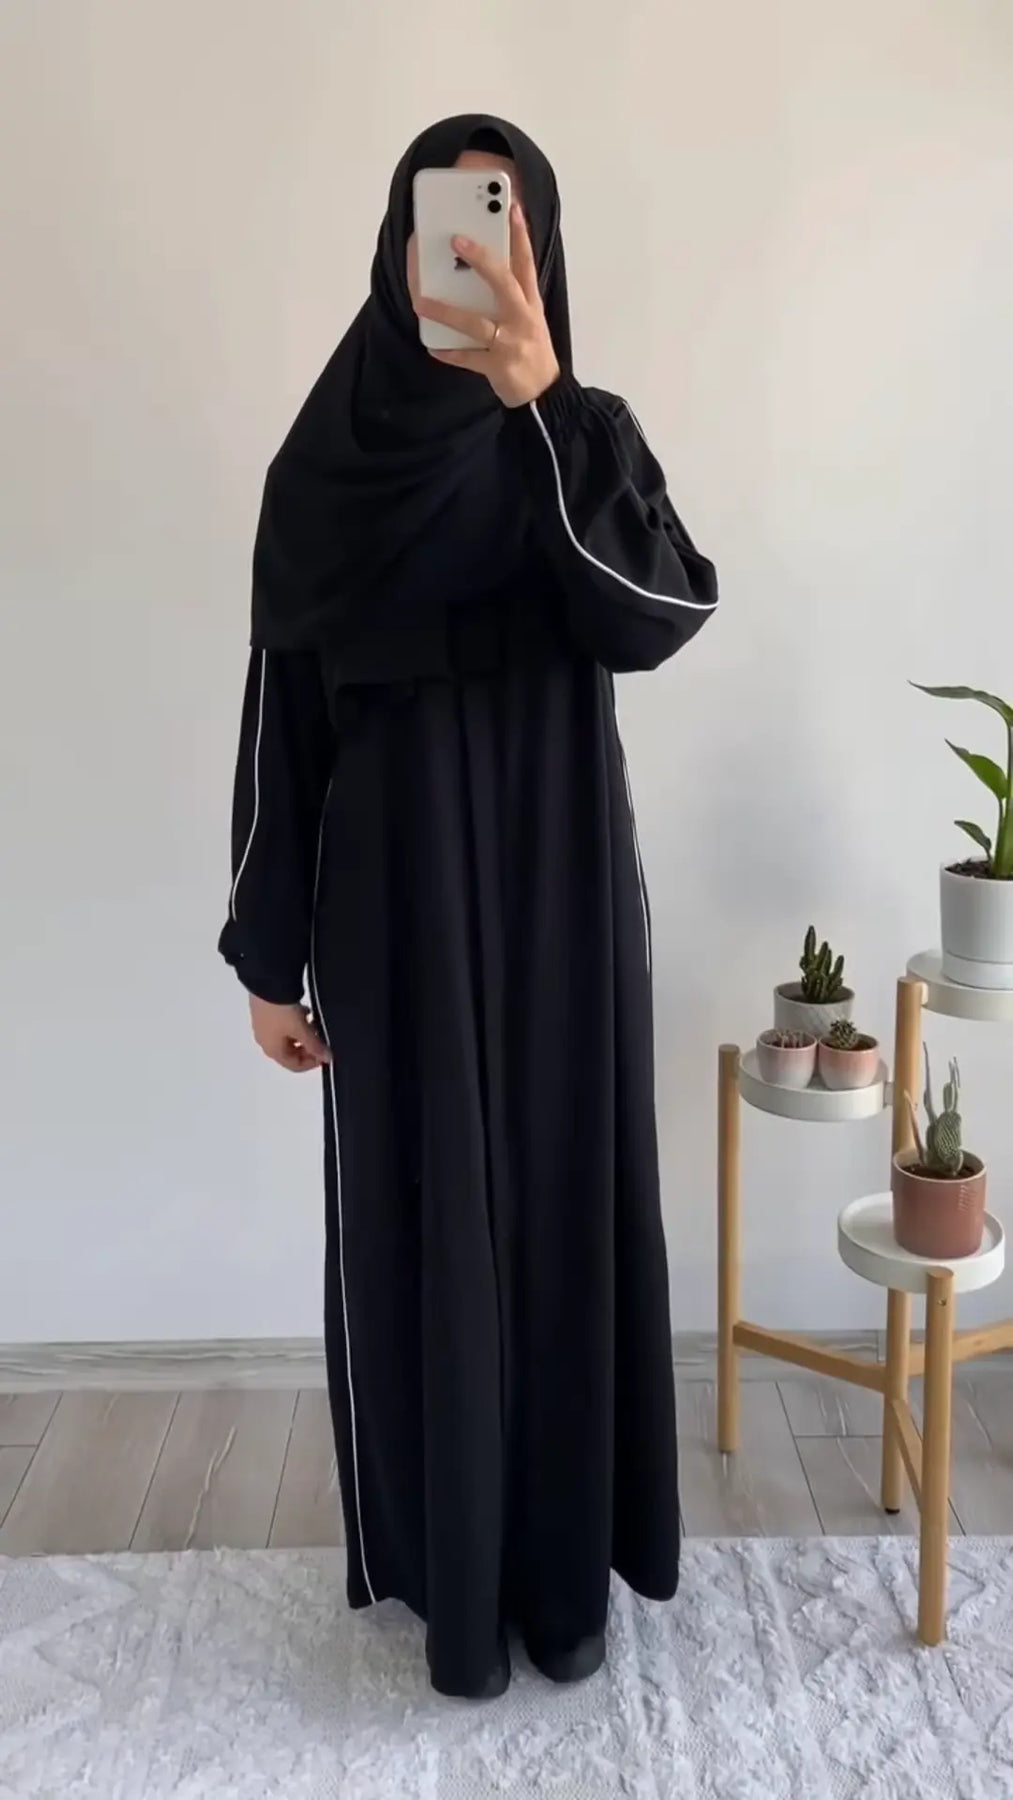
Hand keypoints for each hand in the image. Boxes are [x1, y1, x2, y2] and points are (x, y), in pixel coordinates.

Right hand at [249, 996, 330, 1072]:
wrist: (267, 983)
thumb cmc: (283, 1012)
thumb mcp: (302, 1029)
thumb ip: (315, 1045)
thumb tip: (327, 1058)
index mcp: (273, 1051)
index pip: (294, 1066)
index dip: (312, 1063)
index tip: (326, 1052)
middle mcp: (265, 1041)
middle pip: (290, 1051)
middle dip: (308, 1046)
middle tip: (321, 1035)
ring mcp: (263, 1026)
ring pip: (288, 1036)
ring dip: (303, 1032)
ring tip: (314, 1020)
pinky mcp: (264, 1011)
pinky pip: (283, 1023)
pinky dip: (295, 1021)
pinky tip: (304, 1010)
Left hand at [415, 204, 559, 407]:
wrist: (545, 395)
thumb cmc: (531, 351)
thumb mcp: (529, 319)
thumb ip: (512, 296)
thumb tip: (483, 271)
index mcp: (530, 303)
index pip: (526, 263)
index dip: (520, 235)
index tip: (511, 208)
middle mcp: (522, 318)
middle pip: (503, 282)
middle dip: (481, 260)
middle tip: (457, 239)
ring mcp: (510, 343)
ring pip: (476, 322)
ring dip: (446, 311)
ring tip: (421, 302)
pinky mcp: (498, 367)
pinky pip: (468, 358)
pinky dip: (449, 353)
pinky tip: (432, 347)